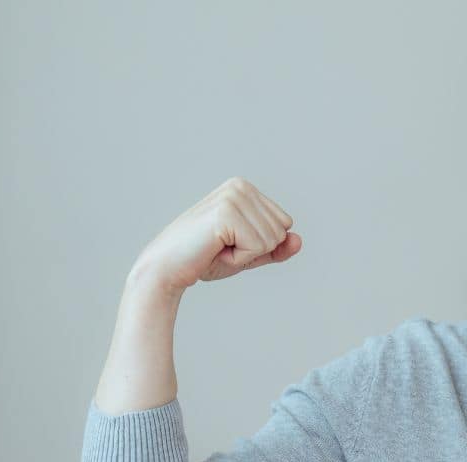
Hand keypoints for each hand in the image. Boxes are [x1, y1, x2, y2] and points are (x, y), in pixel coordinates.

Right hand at [130, 177, 301, 294]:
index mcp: (245, 188)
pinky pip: (258, 247)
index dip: (260, 244)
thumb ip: (276, 248)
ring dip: (246, 255)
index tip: (229, 243)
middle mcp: (240, 186)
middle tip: (221, 247)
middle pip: (282, 230)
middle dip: (255, 249)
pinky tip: (214, 250)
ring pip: (272, 239)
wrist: (167, 270)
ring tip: (216, 248)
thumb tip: (299, 240)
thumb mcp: (249, 253)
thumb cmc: (204, 259)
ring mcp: (233, 197)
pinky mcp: (227, 213)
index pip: (284, 223)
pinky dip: (239, 259)